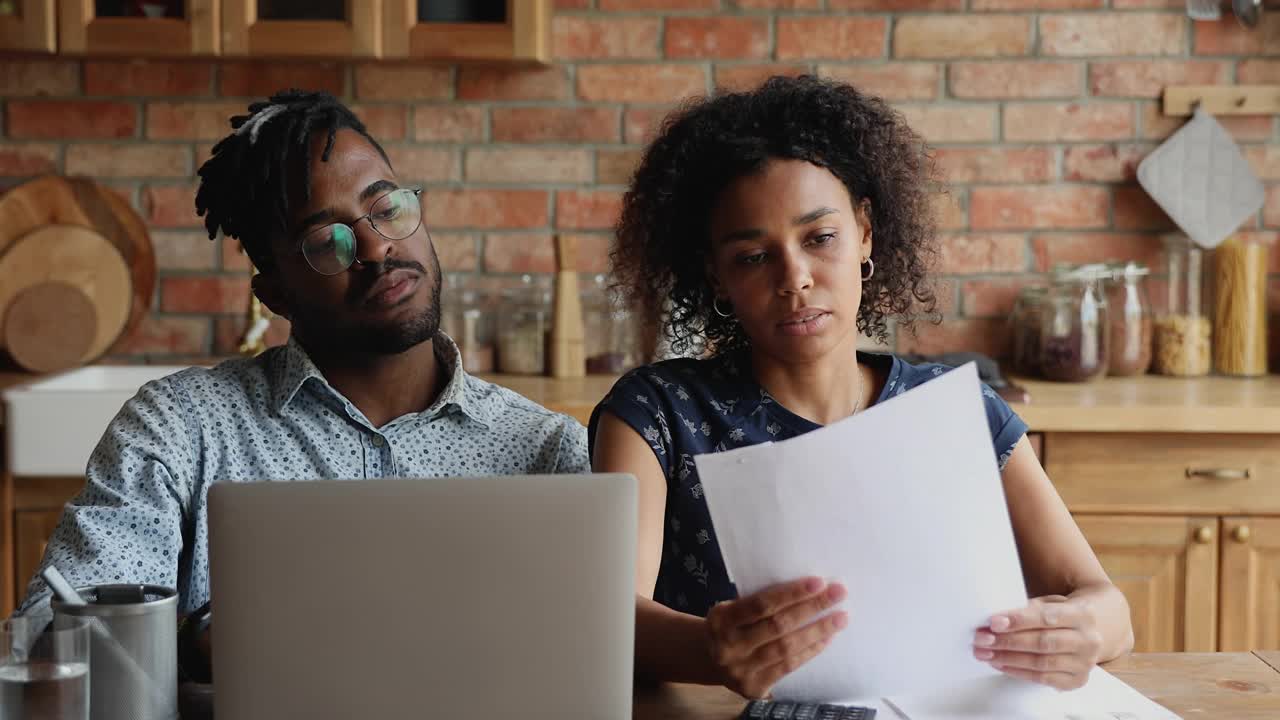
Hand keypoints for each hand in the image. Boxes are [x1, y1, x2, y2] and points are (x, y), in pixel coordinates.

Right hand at [704, 577, 847, 697]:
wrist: (708, 659)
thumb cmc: (729, 625)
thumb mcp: (731, 609)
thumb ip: (757, 601)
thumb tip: (804, 588)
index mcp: (721, 619)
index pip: (762, 604)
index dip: (791, 593)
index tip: (819, 582)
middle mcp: (728, 646)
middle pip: (778, 625)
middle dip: (812, 608)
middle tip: (838, 594)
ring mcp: (740, 669)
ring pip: (786, 648)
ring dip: (817, 632)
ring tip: (839, 619)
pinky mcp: (753, 688)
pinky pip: (787, 667)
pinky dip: (809, 652)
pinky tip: (825, 640)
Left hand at [974, 595, 1103, 689]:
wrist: (1090, 630)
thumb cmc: (1061, 614)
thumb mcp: (1050, 603)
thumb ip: (1028, 610)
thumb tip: (995, 621)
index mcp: (1083, 614)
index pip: (1046, 617)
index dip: (1018, 620)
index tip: (993, 622)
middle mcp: (1088, 640)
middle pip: (1042, 643)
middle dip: (1008, 641)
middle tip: (982, 639)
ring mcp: (1084, 663)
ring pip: (1041, 663)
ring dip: (1008, 658)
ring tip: (986, 653)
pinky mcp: (1076, 680)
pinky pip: (1042, 679)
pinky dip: (1018, 672)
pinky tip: (1001, 664)